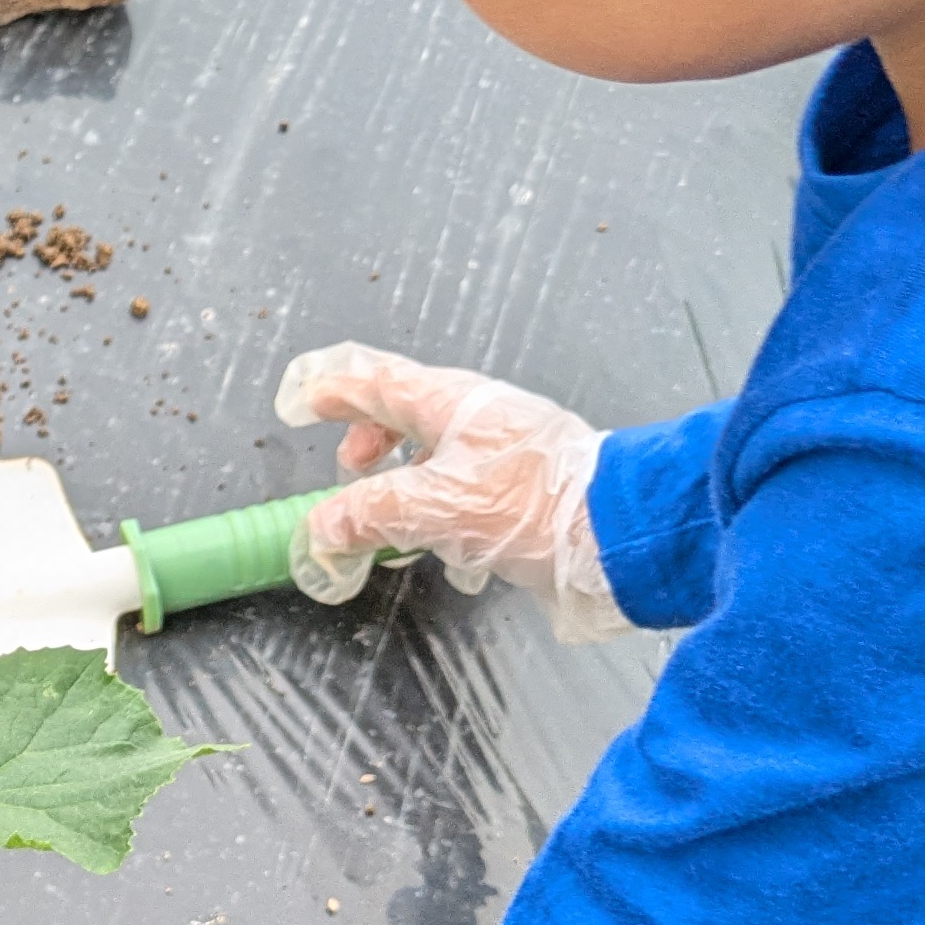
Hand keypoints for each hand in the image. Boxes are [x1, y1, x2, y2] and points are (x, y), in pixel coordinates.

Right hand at [275, 340, 627, 639]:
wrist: (620, 530)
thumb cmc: (533, 506)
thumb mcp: (435, 510)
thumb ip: (369, 515)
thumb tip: (321, 529)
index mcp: (451, 403)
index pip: (378, 382)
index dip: (336, 391)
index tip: (304, 403)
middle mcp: (477, 415)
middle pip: (407, 411)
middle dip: (369, 437)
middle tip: (349, 467)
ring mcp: (504, 446)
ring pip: (436, 449)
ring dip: (404, 477)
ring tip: (391, 514)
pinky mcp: (525, 481)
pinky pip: (465, 481)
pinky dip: (439, 504)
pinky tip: (445, 542)